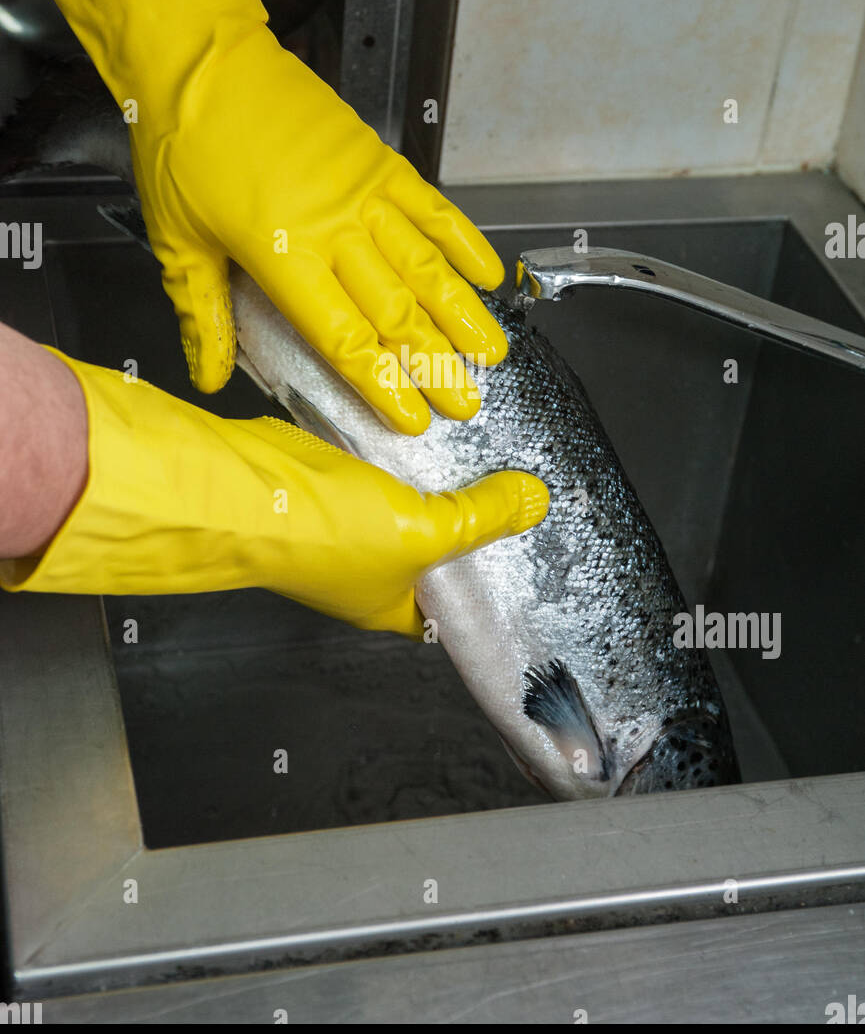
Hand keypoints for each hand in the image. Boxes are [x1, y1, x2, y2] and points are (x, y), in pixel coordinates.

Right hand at [0, 352, 548, 635]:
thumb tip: (532, 502)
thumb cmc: (320, 535)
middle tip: (513, 482)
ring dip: (438, 478)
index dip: (488, 579)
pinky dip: (406, 450)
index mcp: (392, 606)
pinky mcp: (333, 478)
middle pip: (436, 546)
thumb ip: (480, 518)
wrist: (244, 489)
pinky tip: (434, 427)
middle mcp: (370, 571)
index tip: (524, 542)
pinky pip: (384, 465)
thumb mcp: (424, 533)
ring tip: (485, 450)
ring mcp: (349, 522)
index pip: (454, 604)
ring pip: (411, 500)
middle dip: (469, 516)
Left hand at [4, 0, 508, 434]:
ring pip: (426, 264)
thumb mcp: (177, 239)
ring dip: (463, 313)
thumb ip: (203, 311)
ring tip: (494, 353)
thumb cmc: (184, 145)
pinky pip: (432, 207)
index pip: (346, 338)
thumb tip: (211, 374)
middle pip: (398, 310)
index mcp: (283, 255)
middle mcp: (334, 228)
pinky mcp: (377, 160)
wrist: (202, 59)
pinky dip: (463, 240)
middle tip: (469, 403)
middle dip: (437, 364)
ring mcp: (364, 192)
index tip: (415, 419)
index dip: (385, 384)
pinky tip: (488, 273)